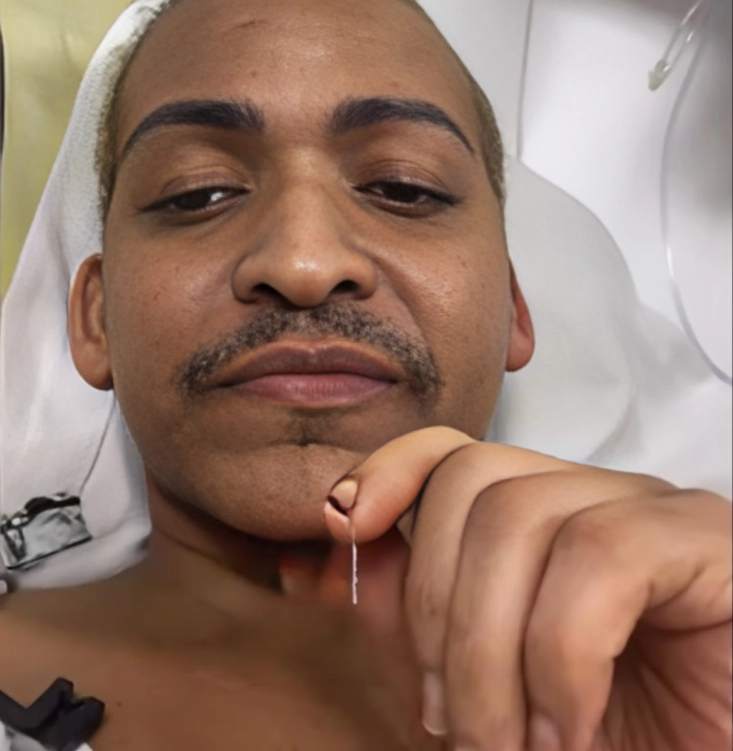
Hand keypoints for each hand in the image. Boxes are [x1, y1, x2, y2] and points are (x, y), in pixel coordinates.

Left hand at [318, 427, 731, 750]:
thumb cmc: (611, 736)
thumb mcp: (489, 686)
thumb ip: (415, 621)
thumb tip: (343, 553)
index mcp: (543, 517)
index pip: (454, 450)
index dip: (389, 470)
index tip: (340, 525)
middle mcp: (594, 496)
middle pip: (474, 481)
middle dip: (437, 611)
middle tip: (450, 722)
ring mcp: (653, 508)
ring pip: (523, 518)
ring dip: (491, 654)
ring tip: (509, 745)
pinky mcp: (705, 539)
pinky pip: (599, 560)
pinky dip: (562, 658)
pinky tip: (569, 728)